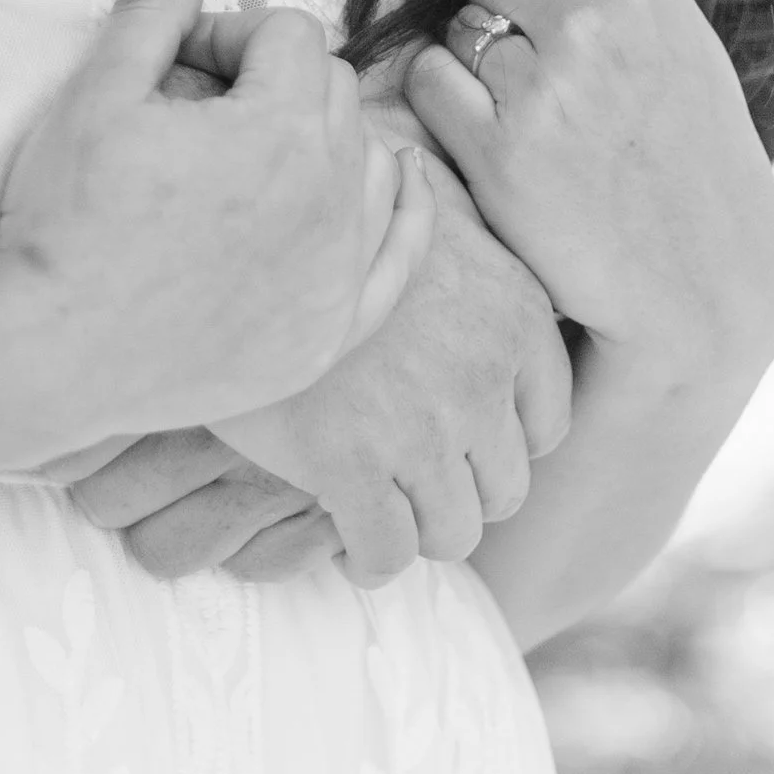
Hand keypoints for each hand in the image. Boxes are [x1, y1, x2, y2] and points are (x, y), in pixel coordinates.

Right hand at [0, 0, 406, 440]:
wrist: (50, 354)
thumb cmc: (66, 221)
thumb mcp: (94, 94)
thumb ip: (153, 16)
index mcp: (279, 130)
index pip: (290, 35)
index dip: (228, 33)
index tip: (178, 62)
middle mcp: (330, 198)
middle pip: (335, 91)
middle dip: (275, 80)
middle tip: (203, 108)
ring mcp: (339, 272)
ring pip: (371, 162)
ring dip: (327, 136)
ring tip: (263, 148)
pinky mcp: (332, 332)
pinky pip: (401, 254)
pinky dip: (404, 210)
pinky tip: (398, 180)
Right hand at [64, 145, 567, 587]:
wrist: (224, 234)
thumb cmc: (318, 225)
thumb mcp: (415, 215)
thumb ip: (462, 247)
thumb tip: (466, 223)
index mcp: (514, 311)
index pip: (548, 425)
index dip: (497, 443)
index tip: (455, 442)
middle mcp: (483, 374)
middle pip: (505, 488)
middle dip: (457, 493)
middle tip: (408, 481)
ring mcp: (420, 427)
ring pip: (452, 532)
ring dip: (417, 532)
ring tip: (380, 511)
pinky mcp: (349, 466)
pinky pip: (385, 553)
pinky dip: (369, 559)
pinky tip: (347, 541)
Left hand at [405, 0, 773, 390]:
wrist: (702, 285)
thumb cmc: (692, 160)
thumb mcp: (687, 46)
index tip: (558, 24)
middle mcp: (596, 29)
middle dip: (506, 20)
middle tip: (545, 82)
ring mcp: (545, 88)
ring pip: (460, 29)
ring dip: (476, 66)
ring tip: (529, 116)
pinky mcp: (498, 152)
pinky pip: (428, 80)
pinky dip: (443, 103)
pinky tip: (486, 136)